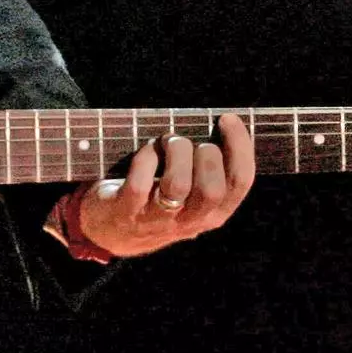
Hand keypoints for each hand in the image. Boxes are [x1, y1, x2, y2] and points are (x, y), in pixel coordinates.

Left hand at [72, 112, 254, 257]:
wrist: (111, 233)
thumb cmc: (158, 199)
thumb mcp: (191, 196)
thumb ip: (208, 170)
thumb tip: (226, 125)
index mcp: (212, 214)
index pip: (240, 183)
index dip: (239, 147)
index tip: (228, 119)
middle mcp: (189, 221)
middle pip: (212, 189)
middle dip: (206, 154)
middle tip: (190, 141)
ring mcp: (156, 219)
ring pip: (177, 185)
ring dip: (176, 152)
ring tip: (168, 141)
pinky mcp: (126, 211)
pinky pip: (140, 184)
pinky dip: (146, 157)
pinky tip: (147, 150)